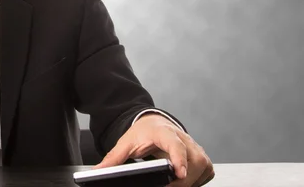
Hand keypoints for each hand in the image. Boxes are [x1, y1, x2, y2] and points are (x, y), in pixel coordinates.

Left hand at [94, 114, 213, 185]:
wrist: (154, 123)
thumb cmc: (142, 133)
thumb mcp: (125, 143)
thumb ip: (113, 159)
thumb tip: (97, 172)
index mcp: (163, 132)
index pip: (175, 144)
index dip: (179, 158)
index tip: (179, 173)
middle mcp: (183, 137)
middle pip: (194, 160)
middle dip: (185, 179)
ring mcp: (194, 146)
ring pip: (203, 166)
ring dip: (191, 182)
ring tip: (172, 185)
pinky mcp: (201, 156)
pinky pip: (206, 171)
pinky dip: (197, 181)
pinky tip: (183, 183)